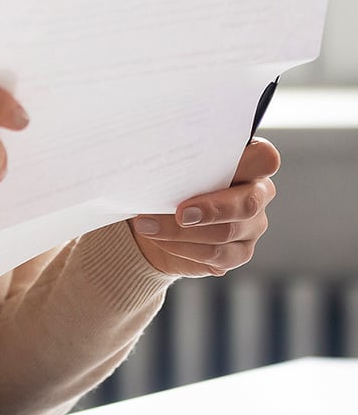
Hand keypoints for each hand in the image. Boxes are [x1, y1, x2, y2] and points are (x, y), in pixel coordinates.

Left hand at [129, 137, 280, 277]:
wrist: (156, 221)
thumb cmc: (168, 182)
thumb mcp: (171, 168)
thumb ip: (179, 165)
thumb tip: (160, 166)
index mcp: (247, 164)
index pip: (264, 158)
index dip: (251, 162)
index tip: (214, 165)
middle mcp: (256, 194)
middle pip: (248, 203)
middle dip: (211, 209)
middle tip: (180, 213)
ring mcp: (251, 226)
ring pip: (225, 233)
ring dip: (181, 232)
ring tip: (149, 226)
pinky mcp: (239, 253)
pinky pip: (216, 256)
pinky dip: (182, 248)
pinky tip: (161, 241)